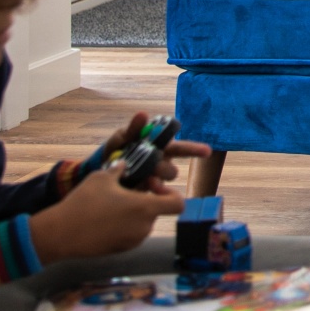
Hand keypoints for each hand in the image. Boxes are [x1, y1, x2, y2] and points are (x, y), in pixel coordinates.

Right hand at [28, 166, 185, 261]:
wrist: (62, 234)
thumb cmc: (84, 203)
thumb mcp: (102, 178)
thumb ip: (120, 170)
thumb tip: (125, 165)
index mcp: (146, 208)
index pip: (178, 204)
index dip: (171, 193)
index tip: (153, 186)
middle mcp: (145, 227)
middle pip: (158, 211)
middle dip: (147, 201)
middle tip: (127, 192)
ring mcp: (134, 241)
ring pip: (143, 222)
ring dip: (135, 213)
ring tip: (112, 204)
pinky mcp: (122, 250)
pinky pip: (131, 234)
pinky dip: (125, 225)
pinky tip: (105, 218)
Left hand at [85, 111, 208, 188]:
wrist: (102, 172)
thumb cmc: (117, 149)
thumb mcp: (122, 138)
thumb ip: (133, 128)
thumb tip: (143, 114)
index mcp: (160, 148)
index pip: (181, 148)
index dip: (195, 150)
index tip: (207, 152)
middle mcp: (161, 164)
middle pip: (171, 169)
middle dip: (163, 168)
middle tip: (151, 169)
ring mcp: (155, 180)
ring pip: (164, 183)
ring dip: (157, 181)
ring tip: (145, 181)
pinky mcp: (148, 194)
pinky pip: (156, 196)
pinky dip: (152, 193)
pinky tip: (143, 190)